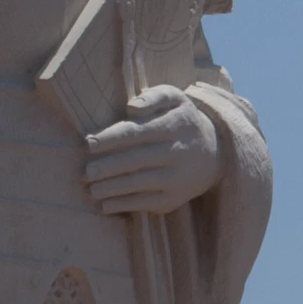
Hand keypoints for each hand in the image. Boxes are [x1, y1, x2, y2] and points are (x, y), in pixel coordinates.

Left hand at [85, 89, 225, 218]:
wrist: (217, 152)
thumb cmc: (183, 121)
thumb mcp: (176, 99)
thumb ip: (153, 97)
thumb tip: (131, 108)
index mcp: (174, 126)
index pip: (137, 133)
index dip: (111, 139)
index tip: (89, 144)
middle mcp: (177, 153)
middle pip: (136, 160)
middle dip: (107, 167)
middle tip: (84, 172)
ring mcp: (177, 178)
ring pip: (139, 184)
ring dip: (112, 189)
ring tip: (91, 190)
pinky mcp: (175, 199)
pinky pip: (146, 203)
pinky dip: (124, 205)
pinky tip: (104, 205)